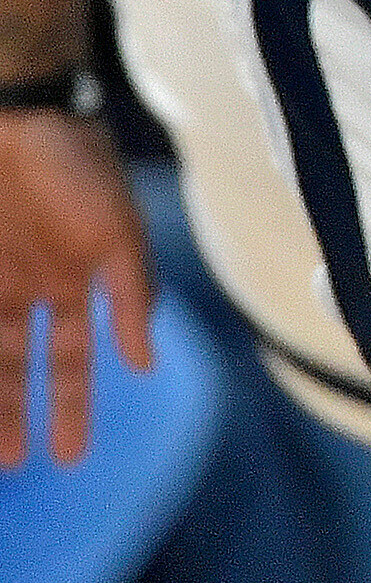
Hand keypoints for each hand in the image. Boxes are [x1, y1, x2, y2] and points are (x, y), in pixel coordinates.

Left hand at [0, 107, 154, 466]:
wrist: (15, 116)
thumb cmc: (76, 168)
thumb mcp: (117, 237)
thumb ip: (131, 299)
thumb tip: (144, 364)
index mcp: (71, 285)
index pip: (72, 360)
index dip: (69, 406)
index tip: (69, 457)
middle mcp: (25, 290)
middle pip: (13, 368)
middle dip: (12, 416)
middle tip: (10, 467)